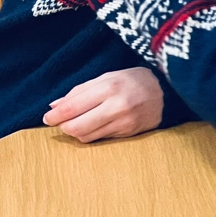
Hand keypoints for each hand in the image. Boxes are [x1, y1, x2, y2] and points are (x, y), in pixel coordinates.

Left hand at [42, 67, 163, 142]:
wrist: (167, 92)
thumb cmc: (133, 81)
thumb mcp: (106, 77)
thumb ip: (79, 92)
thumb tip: (54, 107)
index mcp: (109, 87)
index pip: (72, 107)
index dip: (55, 116)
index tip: (47, 118)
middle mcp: (117, 106)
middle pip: (76, 127)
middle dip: (63, 127)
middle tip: (61, 122)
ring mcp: (124, 122)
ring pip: (86, 136)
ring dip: (76, 132)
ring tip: (78, 122)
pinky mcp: (129, 133)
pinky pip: (101, 139)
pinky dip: (92, 134)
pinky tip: (95, 125)